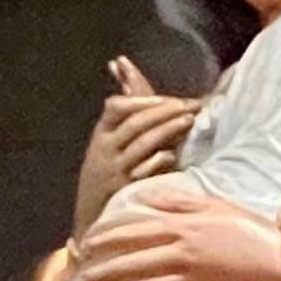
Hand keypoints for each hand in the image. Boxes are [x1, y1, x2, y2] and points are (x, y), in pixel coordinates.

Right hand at [73, 57, 198, 231]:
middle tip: (189, 105)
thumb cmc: (106, 172)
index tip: (168, 98)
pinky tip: (173, 153)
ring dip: (167, 130)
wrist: (91, 215)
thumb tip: (122, 65)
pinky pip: (144, 171)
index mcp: (102, 134)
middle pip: (134, 124)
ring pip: (142, 145)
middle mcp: (106, 150)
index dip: (141, 100)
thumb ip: (124, 111)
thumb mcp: (108, 141)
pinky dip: (158, 160)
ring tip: (189, 120)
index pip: (116, 108)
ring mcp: (116, 170)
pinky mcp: (126, 189)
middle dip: (163, 112)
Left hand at [76, 189, 280, 280]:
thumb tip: (147, 198)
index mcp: (185, 227)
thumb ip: (182, 202)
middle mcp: (185, 255)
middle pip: (131, 262)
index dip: (103, 240)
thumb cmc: (259, 234)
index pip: (132, 232)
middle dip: (100, 270)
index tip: (83, 247)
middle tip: (79, 278)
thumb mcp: (220, 207)